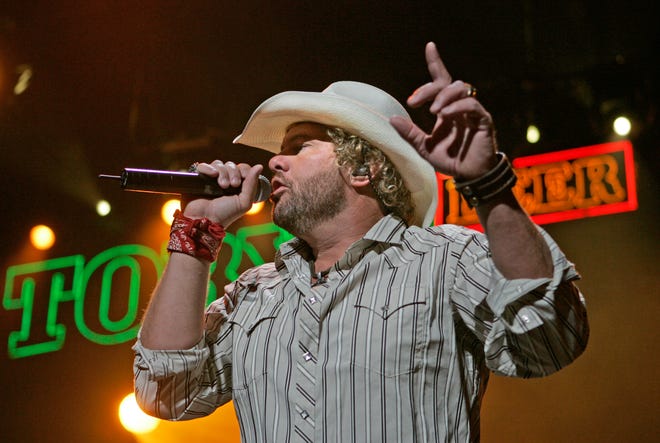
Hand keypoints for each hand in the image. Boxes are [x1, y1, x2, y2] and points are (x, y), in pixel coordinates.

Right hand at [182, 160, 263, 225]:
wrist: (205, 221)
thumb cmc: (225, 214)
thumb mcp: (244, 202)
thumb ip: (252, 184)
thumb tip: (259, 166)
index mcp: (237, 185)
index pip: (243, 168)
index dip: (244, 171)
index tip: (241, 182)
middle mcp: (225, 180)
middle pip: (231, 165)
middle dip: (233, 173)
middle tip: (232, 185)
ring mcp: (211, 178)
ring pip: (219, 164)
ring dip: (223, 172)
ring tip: (222, 186)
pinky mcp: (198, 178)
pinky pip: (203, 165)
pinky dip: (208, 168)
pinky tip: (212, 175)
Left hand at [390, 42, 497, 179]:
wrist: (469, 176)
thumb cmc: (450, 160)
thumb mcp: (424, 147)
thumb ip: (409, 133)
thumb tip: (392, 118)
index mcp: (446, 109)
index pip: (441, 80)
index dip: (436, 63)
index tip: (429, 46)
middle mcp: (460, 107)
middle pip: (448, 83)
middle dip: (429, 89)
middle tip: (414, 103)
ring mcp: (472, 112)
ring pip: (461, 88)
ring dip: (443, 96)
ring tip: (433, 111)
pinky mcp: (483, 120)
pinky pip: (471, 104)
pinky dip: (456, 106)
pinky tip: (444, 115)